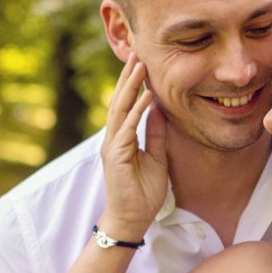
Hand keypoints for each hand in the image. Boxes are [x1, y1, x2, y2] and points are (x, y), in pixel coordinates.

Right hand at [98, 53, 169, 238]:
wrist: (131, 220)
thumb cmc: (142, 193)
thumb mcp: (156, 158)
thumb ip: (155, 134)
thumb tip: (159, 110)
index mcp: (121, 138)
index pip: (126, 105)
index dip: (133, 84)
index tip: (141, 64)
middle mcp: (113, 138)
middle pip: (120, 101)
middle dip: (128, 77)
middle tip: (137, 53)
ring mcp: (112, 146)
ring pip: (120, 109)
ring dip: (130, 87)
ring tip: (139, 66)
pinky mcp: (116, 157)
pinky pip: (128, 129)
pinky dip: (138, 111)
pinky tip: (147, 96)